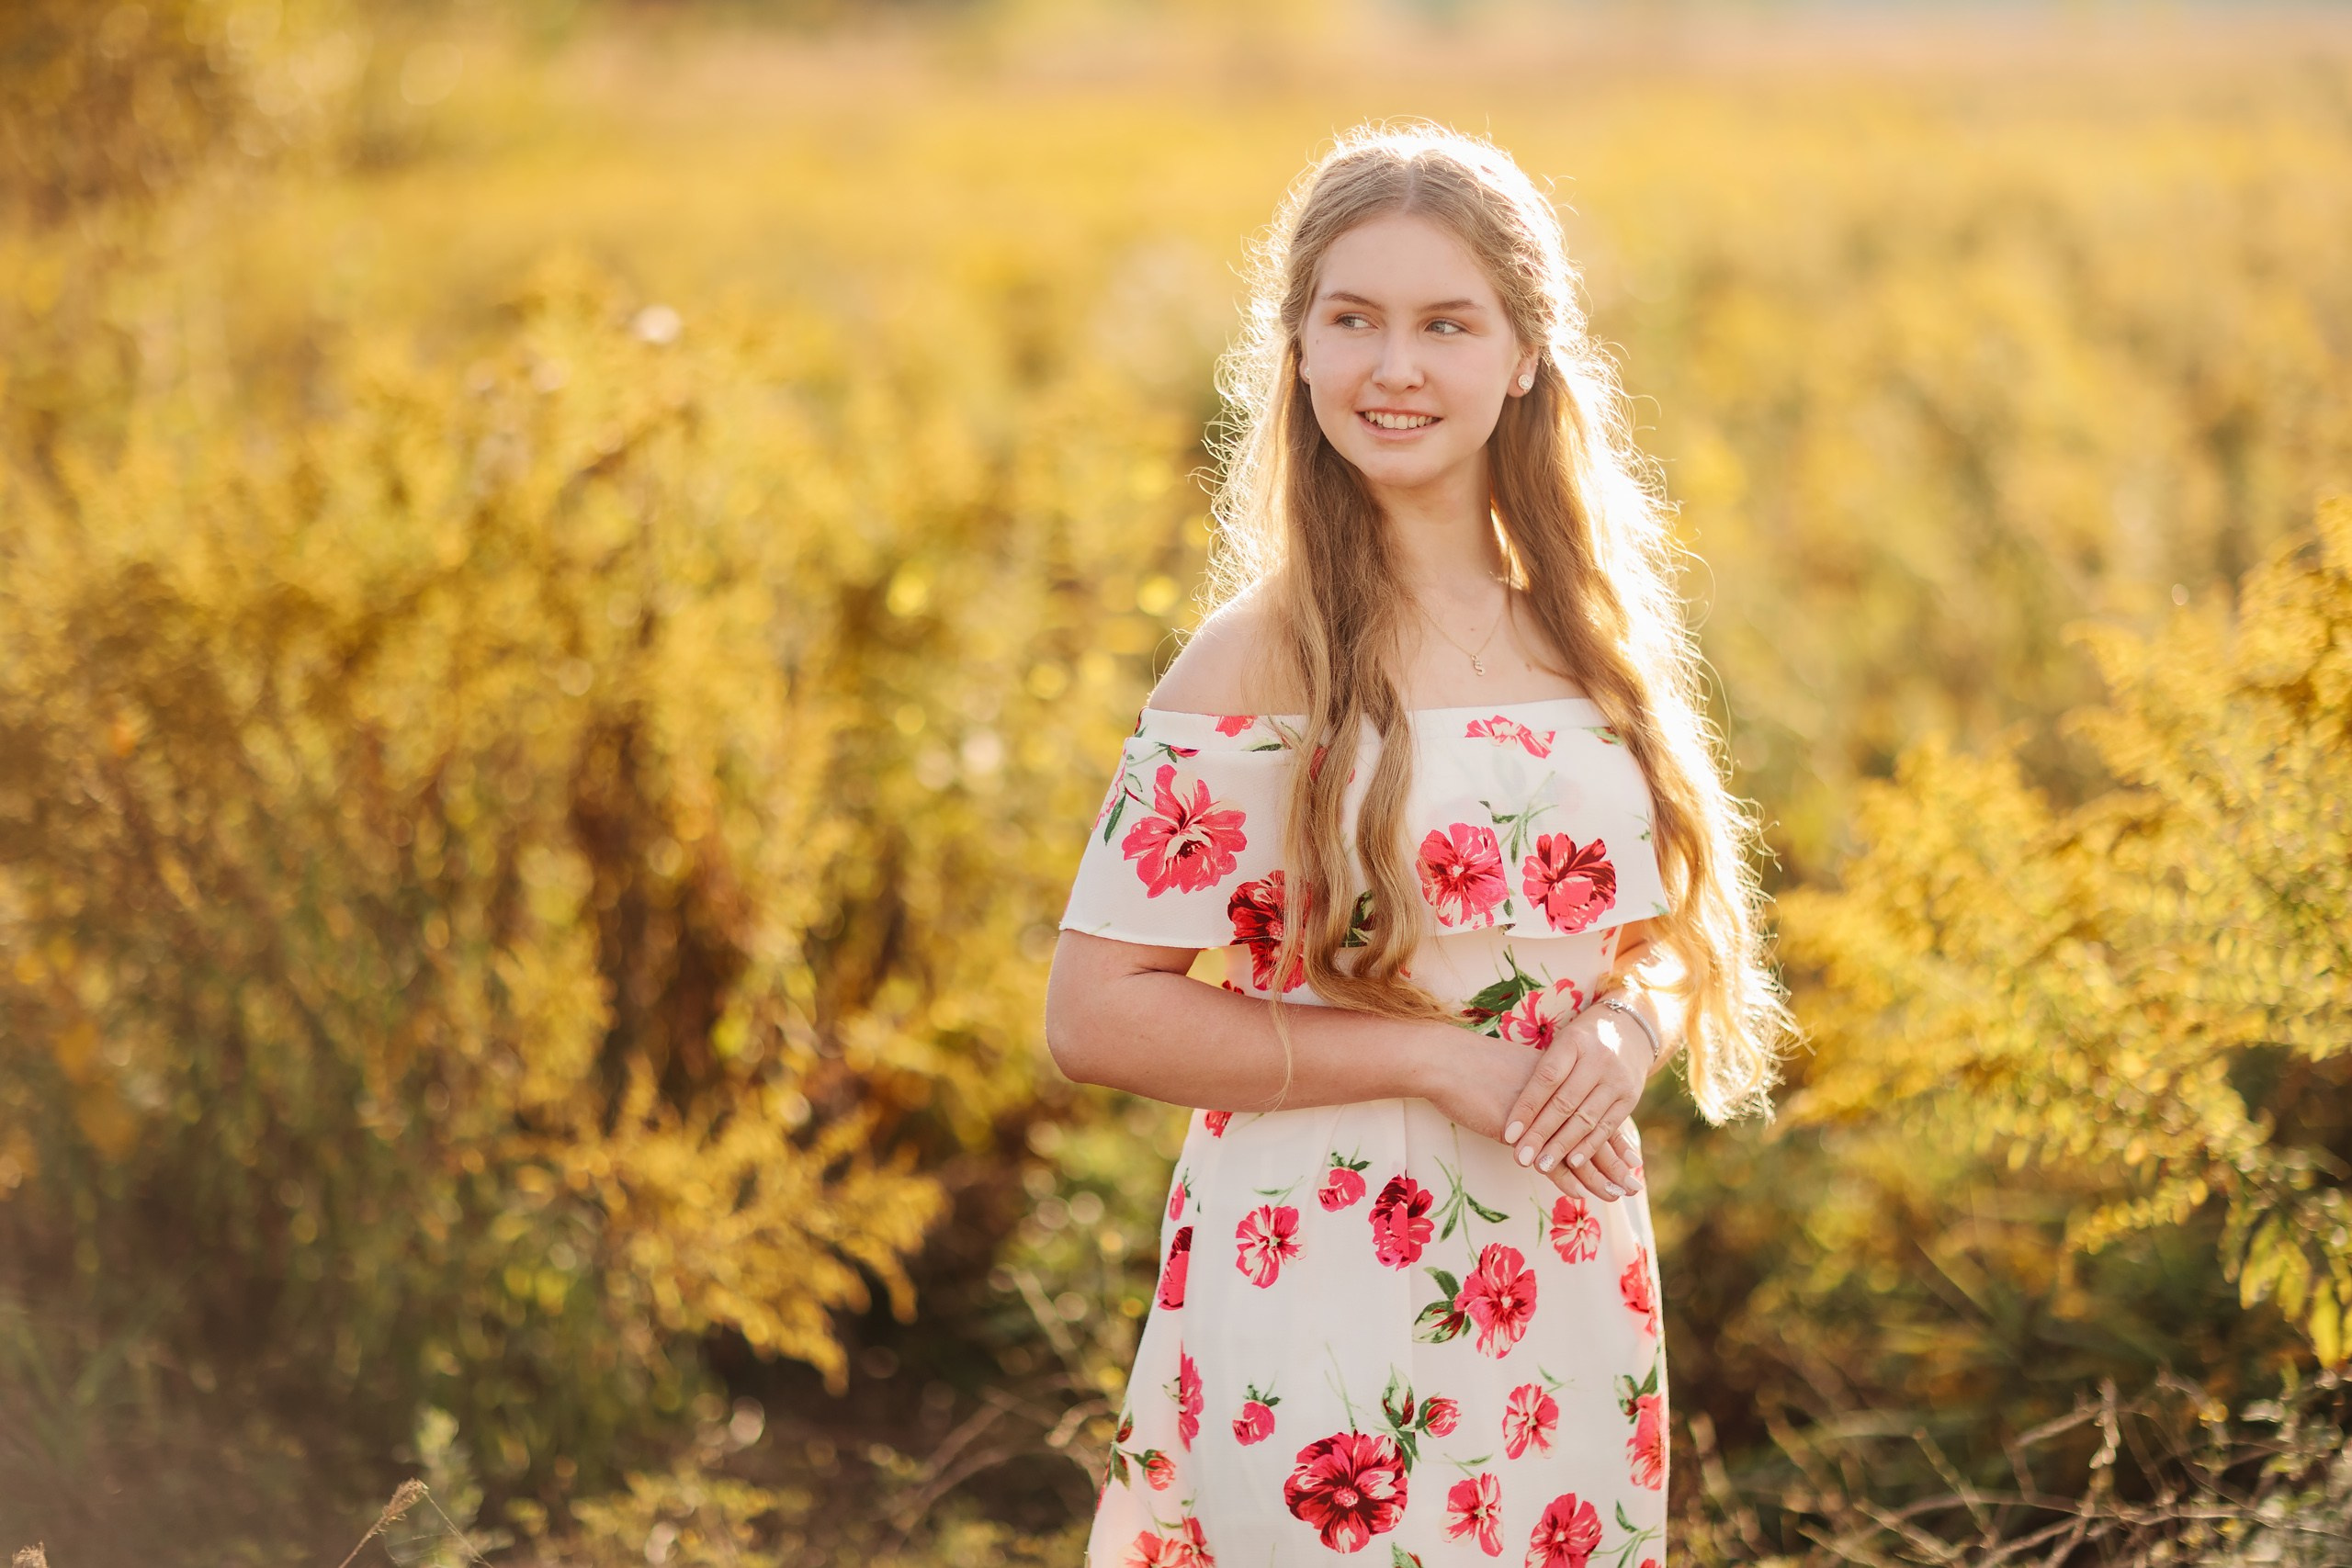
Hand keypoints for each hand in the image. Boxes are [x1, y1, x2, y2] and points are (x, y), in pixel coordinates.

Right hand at [1419, 1026, 1645, 1203]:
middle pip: (1594, 1131)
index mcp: (1557, 1081)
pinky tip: (1578, 1195)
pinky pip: (1551, 1160)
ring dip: (1600, 1175)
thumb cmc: (1467, 1068)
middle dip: (1616, 1160)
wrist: (1444, 1061)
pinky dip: (1566, 1178)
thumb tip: (1537, 1108)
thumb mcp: (1509, 1077)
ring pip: (1579, 1148)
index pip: (1592, 1112)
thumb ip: (1531, 1093)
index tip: (1630, 1156)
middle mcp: (1557, 1095)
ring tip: (1618, 1194)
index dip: (1612, 1137)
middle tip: (1634, 1182)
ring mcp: (1542, 1113)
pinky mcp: (1523, 1131)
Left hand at [1500, 1001, 1650, 1195]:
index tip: (1509, 1134)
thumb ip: (1542, 1072)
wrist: (1630, 1030)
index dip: (1527, 1107)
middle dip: (1541, 1133)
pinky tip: (1573, 1162)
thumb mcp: (1560, 1043)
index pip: (1546, 1078)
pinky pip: (1607, 1127)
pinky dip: (1589, 1146)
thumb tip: (1512, 1113)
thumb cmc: (1580, 1041)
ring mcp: (1617, 1079)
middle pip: (1565, 1102)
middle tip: (1522, 1157)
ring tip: (1542, 1165)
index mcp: (1574, 1041)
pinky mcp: (1630, 1097)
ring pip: (1586, 1118)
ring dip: (1563, 1145)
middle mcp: (1598, 1059)